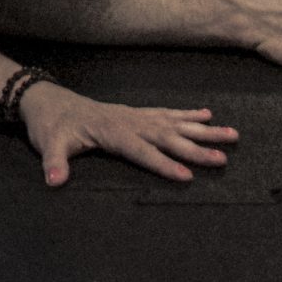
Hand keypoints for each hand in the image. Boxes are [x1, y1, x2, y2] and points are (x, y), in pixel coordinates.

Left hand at [17, 84, 236, 185]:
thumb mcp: (49, 144)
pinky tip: (207, 114)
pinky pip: (166, 112)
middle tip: (224, 157)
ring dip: (203, 129)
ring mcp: (135, 115)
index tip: (187, 177)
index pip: (142, 151)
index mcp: (112, 132)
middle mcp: (130, 121)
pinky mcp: (135, 112)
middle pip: (168, 136)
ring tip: (233, 133)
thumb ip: (54, 162)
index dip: (163, 164)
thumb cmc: (51, 126)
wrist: (48, 101)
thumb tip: (54, 181)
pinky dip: (188, 114)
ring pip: (175, 122)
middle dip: (196, 148)